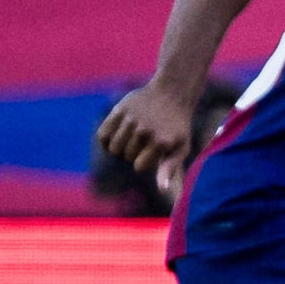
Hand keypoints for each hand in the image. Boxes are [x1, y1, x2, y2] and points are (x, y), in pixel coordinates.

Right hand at [95, 79, 198, 196]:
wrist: (172, 94)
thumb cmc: (177, 126)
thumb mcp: (181, 147)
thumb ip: (170, 168)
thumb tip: (162, 189)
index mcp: (161, 143)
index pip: (138, 166)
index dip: (143, 162)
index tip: (152, 152)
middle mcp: (145, 132)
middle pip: (125, 156)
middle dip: (133, 152)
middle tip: (145, 140)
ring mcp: (131, 120)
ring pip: (113, 147)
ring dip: (120, 146)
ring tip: (132, 138)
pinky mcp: (119, 110)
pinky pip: (103, 134)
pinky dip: (107, 138)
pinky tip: (117, 134)